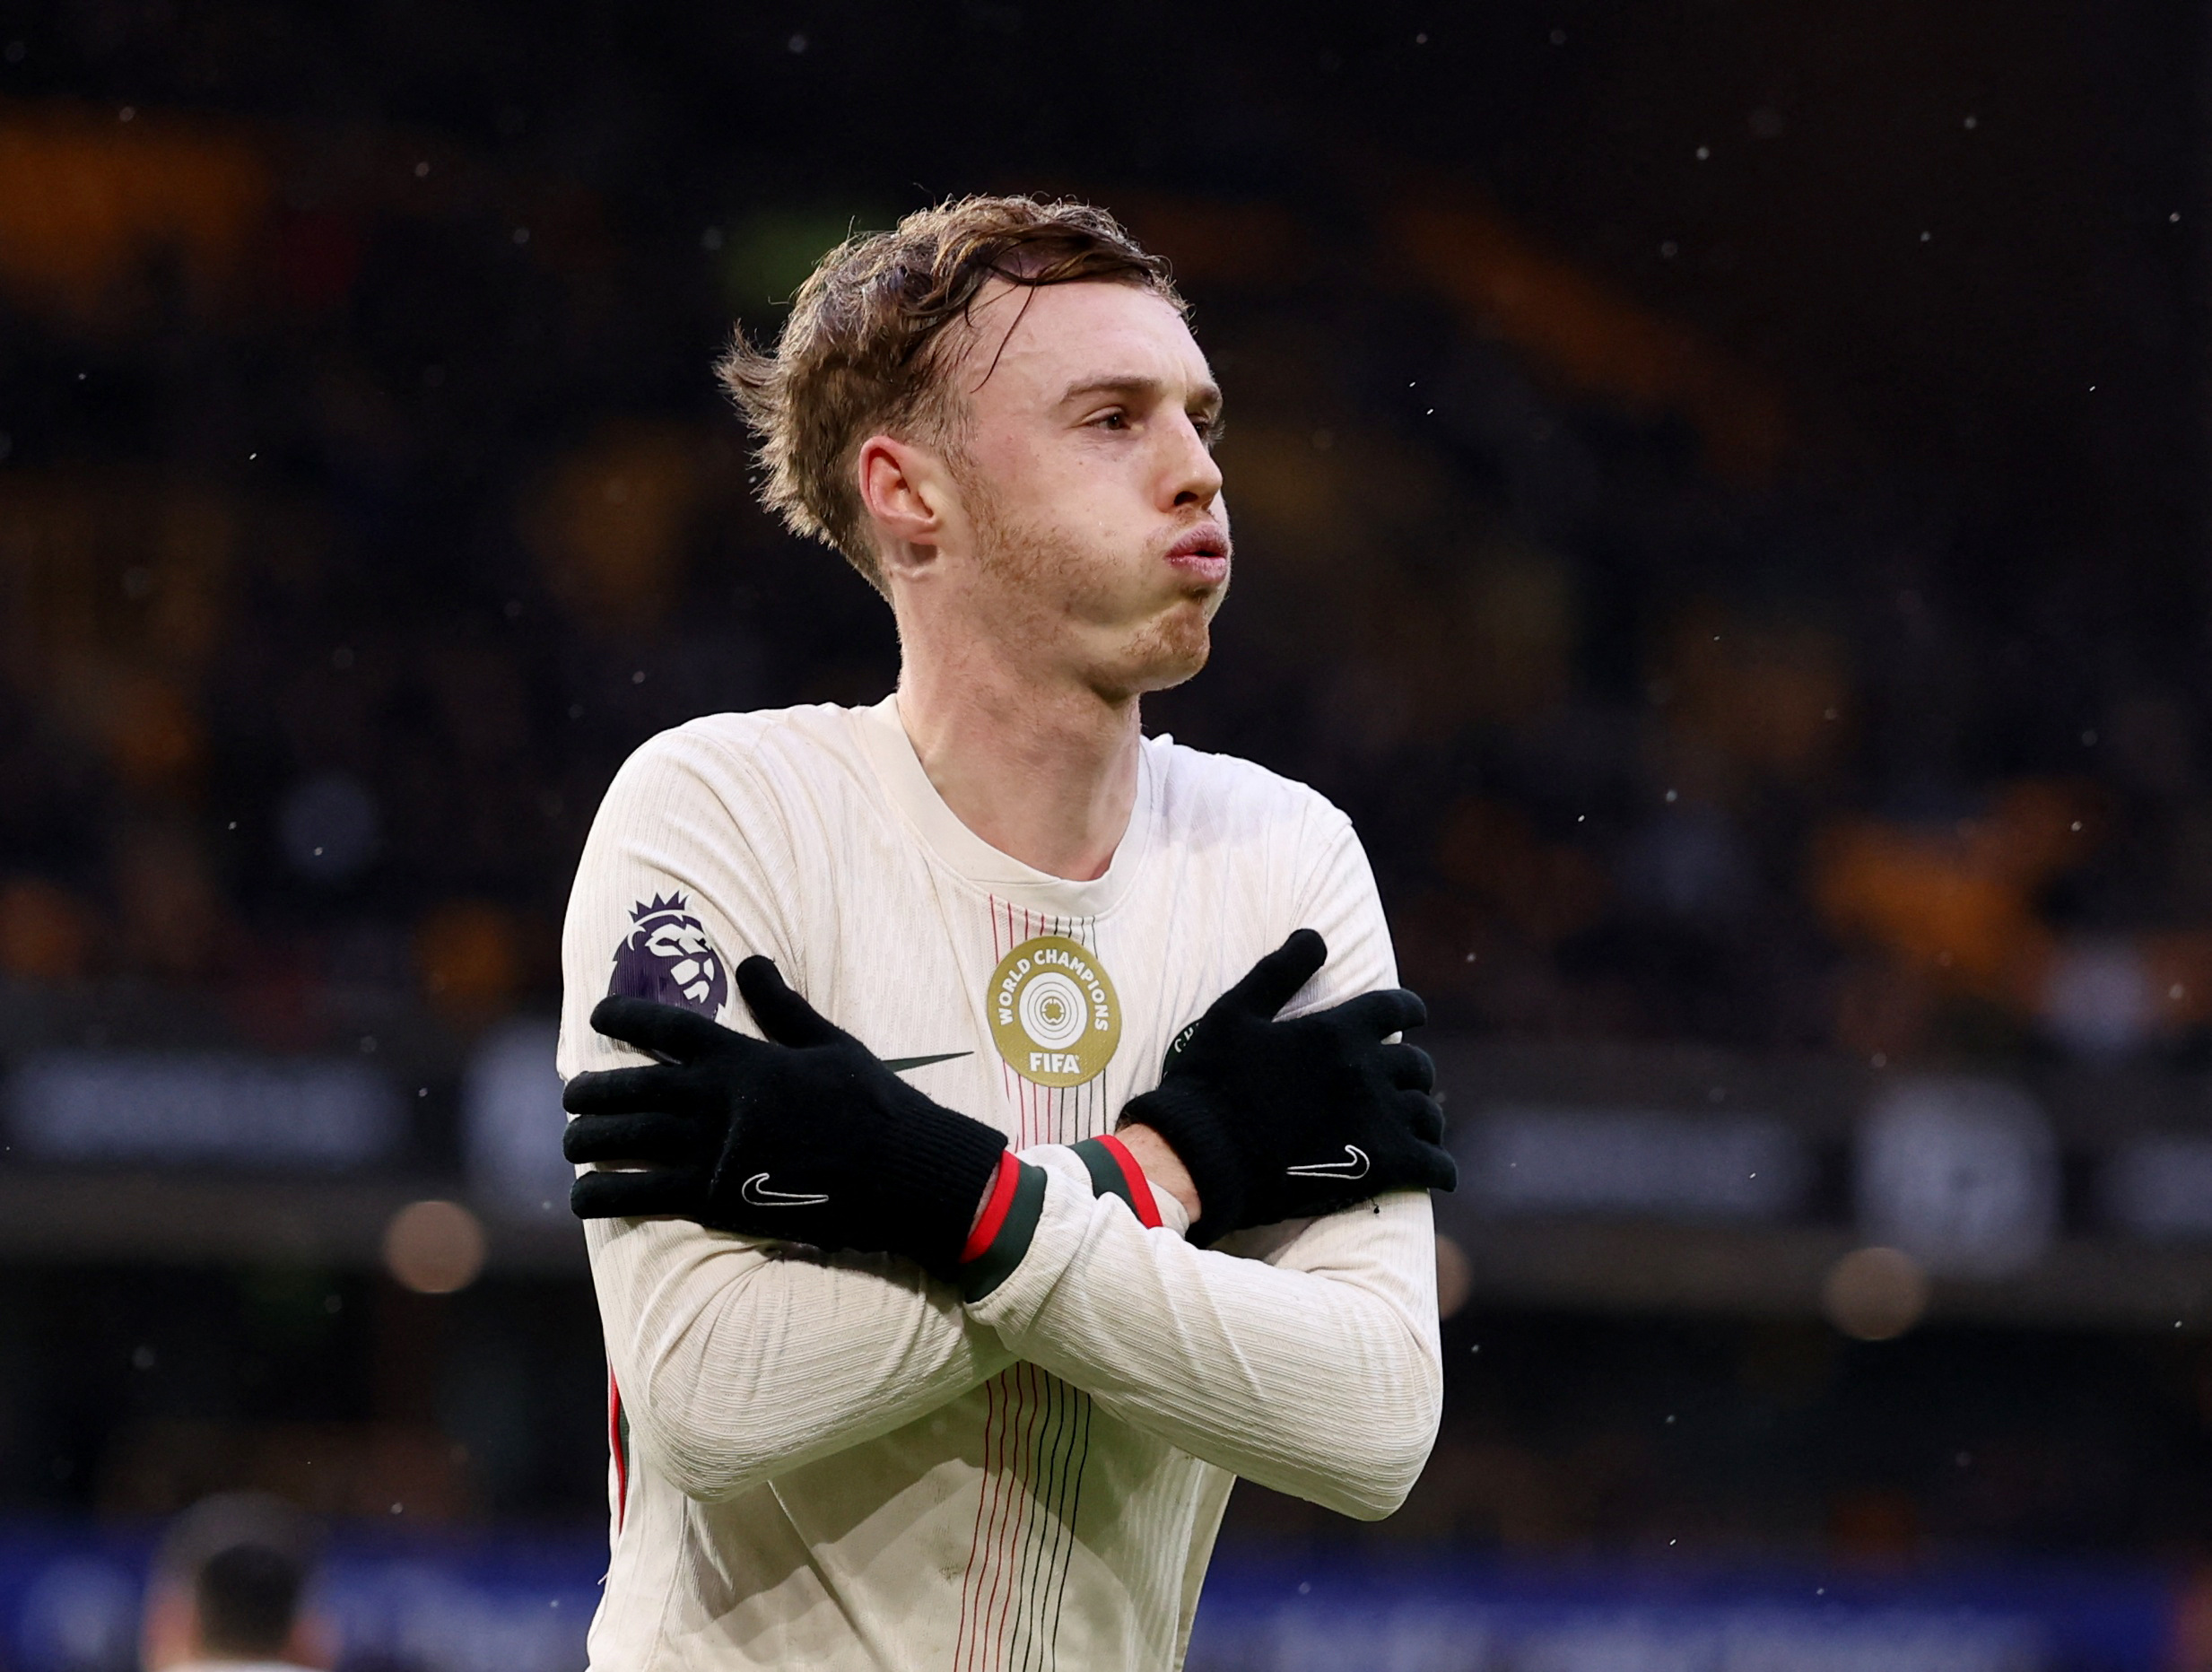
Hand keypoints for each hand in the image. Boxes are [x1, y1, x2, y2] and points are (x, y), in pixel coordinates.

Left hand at [562, 958, 1008, 1277]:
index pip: (668, 1029)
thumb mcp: (831, 1044)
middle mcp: (720, 1101)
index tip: (599, 1015)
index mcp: (745, 1059)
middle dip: (592, 1091)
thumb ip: (783, 1007)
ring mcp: (715, 1152)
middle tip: (571, 1095)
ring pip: (626, 1142)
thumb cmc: (875, 1104)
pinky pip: (641, 1196)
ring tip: (571, 1142)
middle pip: (632, 1089)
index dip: (626, 1017)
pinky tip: (582, 1199)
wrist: (903, 1171)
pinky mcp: (717, 1200)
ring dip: (588, 1141)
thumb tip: (753, 961)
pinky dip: (603, 1197)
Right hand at [1117, 929, 1454, 1244]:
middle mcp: (1366, 1069)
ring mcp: (1376, 1118)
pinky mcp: (1378, 1165)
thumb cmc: (1211, 1081)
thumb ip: (1279, 971)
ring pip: (1426, 1115)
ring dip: (1424, 1121)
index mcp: (1336, 1030)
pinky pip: (1432, 1165)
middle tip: (1404, 1085)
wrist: (1202, 1153)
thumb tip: (1315, 936)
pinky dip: (1440, 1168)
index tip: (1416, 1017)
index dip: (1410, 1010)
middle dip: (1413, 1074)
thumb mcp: (1235, 1012)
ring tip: (1419, 1132)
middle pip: (1416, 1066)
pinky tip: (1438, 1173)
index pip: (1396, 1009)